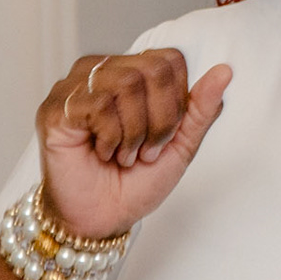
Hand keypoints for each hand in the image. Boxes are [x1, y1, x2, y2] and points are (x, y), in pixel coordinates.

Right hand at [36, 51, 229, 239]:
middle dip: (160, 120)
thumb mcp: (180, 146)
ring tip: (122, 154)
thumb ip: (201, 108)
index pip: (171, 60)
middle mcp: (101, 71)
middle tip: (144, 151)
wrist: (102, 219)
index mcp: (131, 72)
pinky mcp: (55, 108)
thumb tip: (225, 71)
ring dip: (134, 132)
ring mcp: (74, 86)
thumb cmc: (135, 181)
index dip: (177, 103)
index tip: (163, 137)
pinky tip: (100, 152)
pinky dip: (110, 137)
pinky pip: (98, 104)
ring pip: (126, 84)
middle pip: (153, 69)